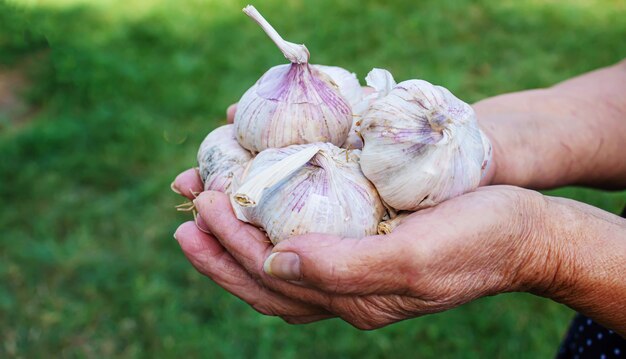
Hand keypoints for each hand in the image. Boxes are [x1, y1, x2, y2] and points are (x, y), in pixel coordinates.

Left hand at [173, 168, 560, 328]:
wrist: (524, 230)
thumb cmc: (477, 240)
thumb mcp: (414, 258)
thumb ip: (344, 268)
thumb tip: (274, 264)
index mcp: (354, 299)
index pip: (273, 283)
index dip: (230, 249)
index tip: (201, 209)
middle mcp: (347, 288)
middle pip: (267, 277)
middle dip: (221, 246)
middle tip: (187, 211)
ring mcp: (356, 264)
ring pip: (281, 258)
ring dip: (240, 234)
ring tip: (206, 204)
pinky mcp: (367, 238)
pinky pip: (307, 234)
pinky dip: (275, 219)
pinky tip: (262, 199)